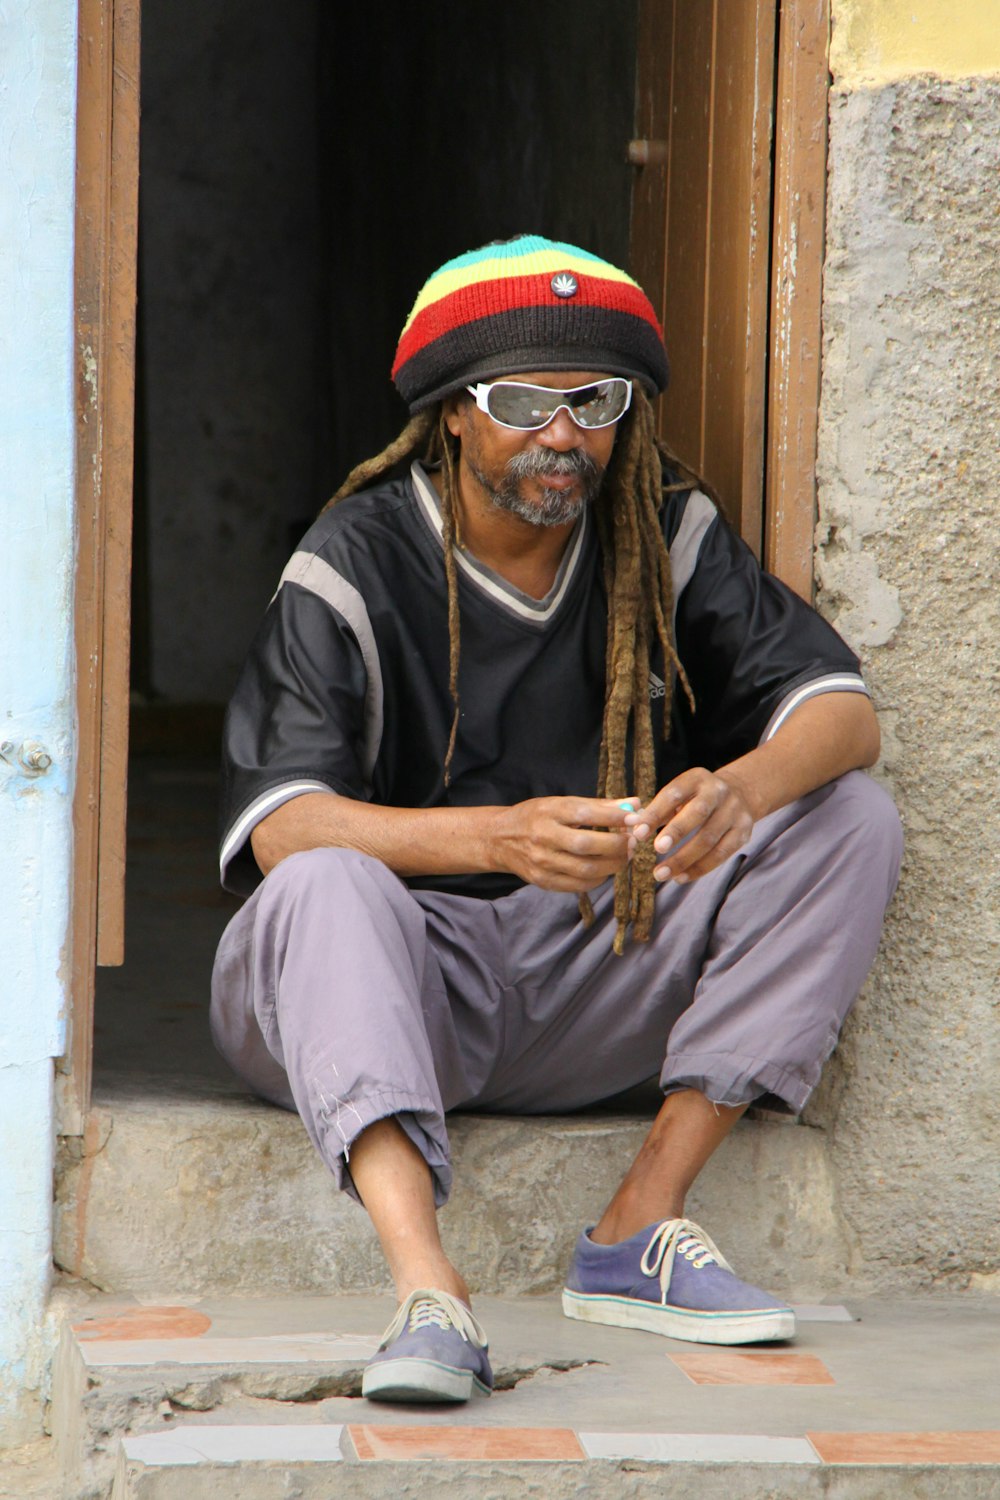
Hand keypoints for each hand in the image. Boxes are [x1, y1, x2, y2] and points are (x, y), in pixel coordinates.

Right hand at [489, 796, 635, 892]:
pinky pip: (579, 885)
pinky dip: (599, 879)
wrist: (500, 839)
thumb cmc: (537, 817)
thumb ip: (599, 805)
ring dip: (613, 864)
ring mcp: (542, 862)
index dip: (614, 816)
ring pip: (586, 869)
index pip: (585, 813)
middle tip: (633, 842)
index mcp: (549, 812)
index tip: (635, 818)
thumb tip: (635, 804)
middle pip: (587, 845)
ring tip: (624, 856)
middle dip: (617, 845)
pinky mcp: (543, 881)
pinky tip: (605, 868)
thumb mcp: (561, 804)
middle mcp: (544, 837)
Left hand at [624, 768, 753, 884]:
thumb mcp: (680, 795)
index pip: (674, 794)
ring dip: (683, 859)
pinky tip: (680, 877)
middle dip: (676, 832)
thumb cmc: (696, 798)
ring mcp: (734, 812)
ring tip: (661, 874)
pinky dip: (699, 868)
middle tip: (656, 850)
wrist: (739, 794)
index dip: (655, 814)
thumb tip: (635, 831)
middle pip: (698, 813)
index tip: (637, 833)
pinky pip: (721, 854)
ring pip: (709, 839)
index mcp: (696, 778)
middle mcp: (718, 792)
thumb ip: (659, 811)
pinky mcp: (743, 832)